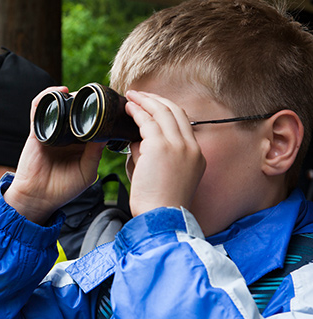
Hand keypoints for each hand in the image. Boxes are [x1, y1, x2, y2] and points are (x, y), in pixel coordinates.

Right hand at [4, 86, 105, 224]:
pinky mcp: (37, 131)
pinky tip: (60, 91)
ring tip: (80, 94)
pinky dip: (47, 95)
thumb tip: (106, 133)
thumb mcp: (87, 172)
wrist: (38, 197)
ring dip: (70, 96)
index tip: (111, 104)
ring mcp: (52, 131)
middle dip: (86, 101)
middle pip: (77, 111)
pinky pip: (39, 108)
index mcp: (81, 145)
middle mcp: (67, 136)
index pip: (92, 122)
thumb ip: (96, 153)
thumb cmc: (63, 189)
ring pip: (61, 106)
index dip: (100, 112)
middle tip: (97, 95)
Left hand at [124, 90, 205, 215]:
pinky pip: (147, 121)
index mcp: (196, 155)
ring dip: (145, 101)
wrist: (162, 217)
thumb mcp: (162, 176)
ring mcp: (178, 146)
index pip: (183, 122)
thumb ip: (151, 155)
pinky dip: (137, 111)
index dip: (166, 109)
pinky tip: (128, 108)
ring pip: (162, 112)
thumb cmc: (158, 203)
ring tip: (131, 97)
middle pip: (175, 111)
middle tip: (139, 95)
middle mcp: (191, 147)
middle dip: (156, 100)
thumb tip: (135, 141)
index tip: (152, 105)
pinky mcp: (161, 147)